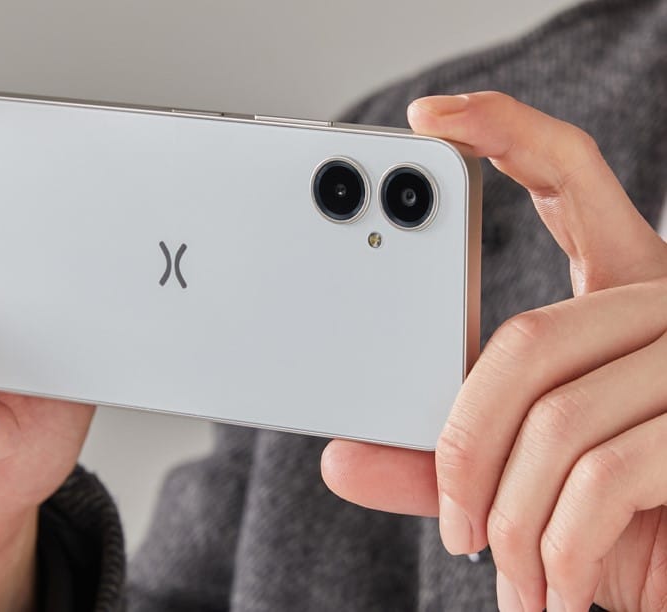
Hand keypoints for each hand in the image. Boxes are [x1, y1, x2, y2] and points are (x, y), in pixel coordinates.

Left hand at [321, 92, 666, 611]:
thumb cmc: (622, 523)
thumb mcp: (521, 478)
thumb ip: (439, 459)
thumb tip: (341, 458)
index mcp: (619, 290)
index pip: (569, 179)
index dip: (506, 131)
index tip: (430, 118)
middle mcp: (666, 306)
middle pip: (525, 338)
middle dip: (466, 444)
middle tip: (454, 522)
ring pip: (557, 416)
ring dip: (511, 517)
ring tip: (508, 572)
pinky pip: (603, 475)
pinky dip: (559, 548)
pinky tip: (557, 587)